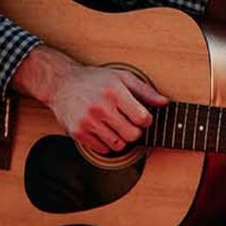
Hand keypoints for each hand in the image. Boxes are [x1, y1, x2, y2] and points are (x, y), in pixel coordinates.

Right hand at [14, 44, 164, 157]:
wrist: (61, 83)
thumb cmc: (94, 80)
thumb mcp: (121, 77)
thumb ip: (144, 90)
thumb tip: (164, 103)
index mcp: (114, 91)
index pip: (143, 118)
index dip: (146, 120)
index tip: (141, 117)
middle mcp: (100, 106)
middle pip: (133, 135)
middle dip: (135, 131)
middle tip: (129, 123)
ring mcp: (88, 121)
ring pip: (119, 145)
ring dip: (121, 139)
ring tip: (116, 126)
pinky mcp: (78, 132)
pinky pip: (103, 149)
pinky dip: (107, 143)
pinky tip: (103, 131)